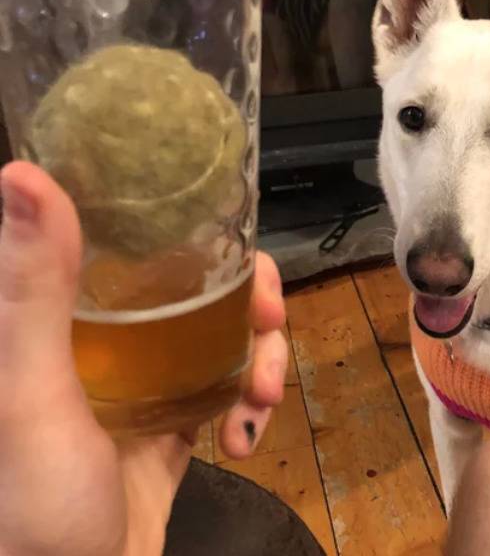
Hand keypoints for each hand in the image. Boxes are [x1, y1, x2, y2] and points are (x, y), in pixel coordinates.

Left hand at [0, 161, 286, 555]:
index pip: (122, 236)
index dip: (182, 221)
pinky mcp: (169, 422)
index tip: (227, 229)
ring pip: (219, 330)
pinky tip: (246, 437)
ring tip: (265, 397)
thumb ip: (31, 291)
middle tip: (273, 315)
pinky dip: (248, 401)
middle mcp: (97, 336)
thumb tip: (20, 171)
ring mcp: (139, 379)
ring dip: (260, 354)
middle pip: (191, 280)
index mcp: (57, 316)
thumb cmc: (36, 507)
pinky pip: (225, 386)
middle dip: (245, 296)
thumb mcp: (29, 395)